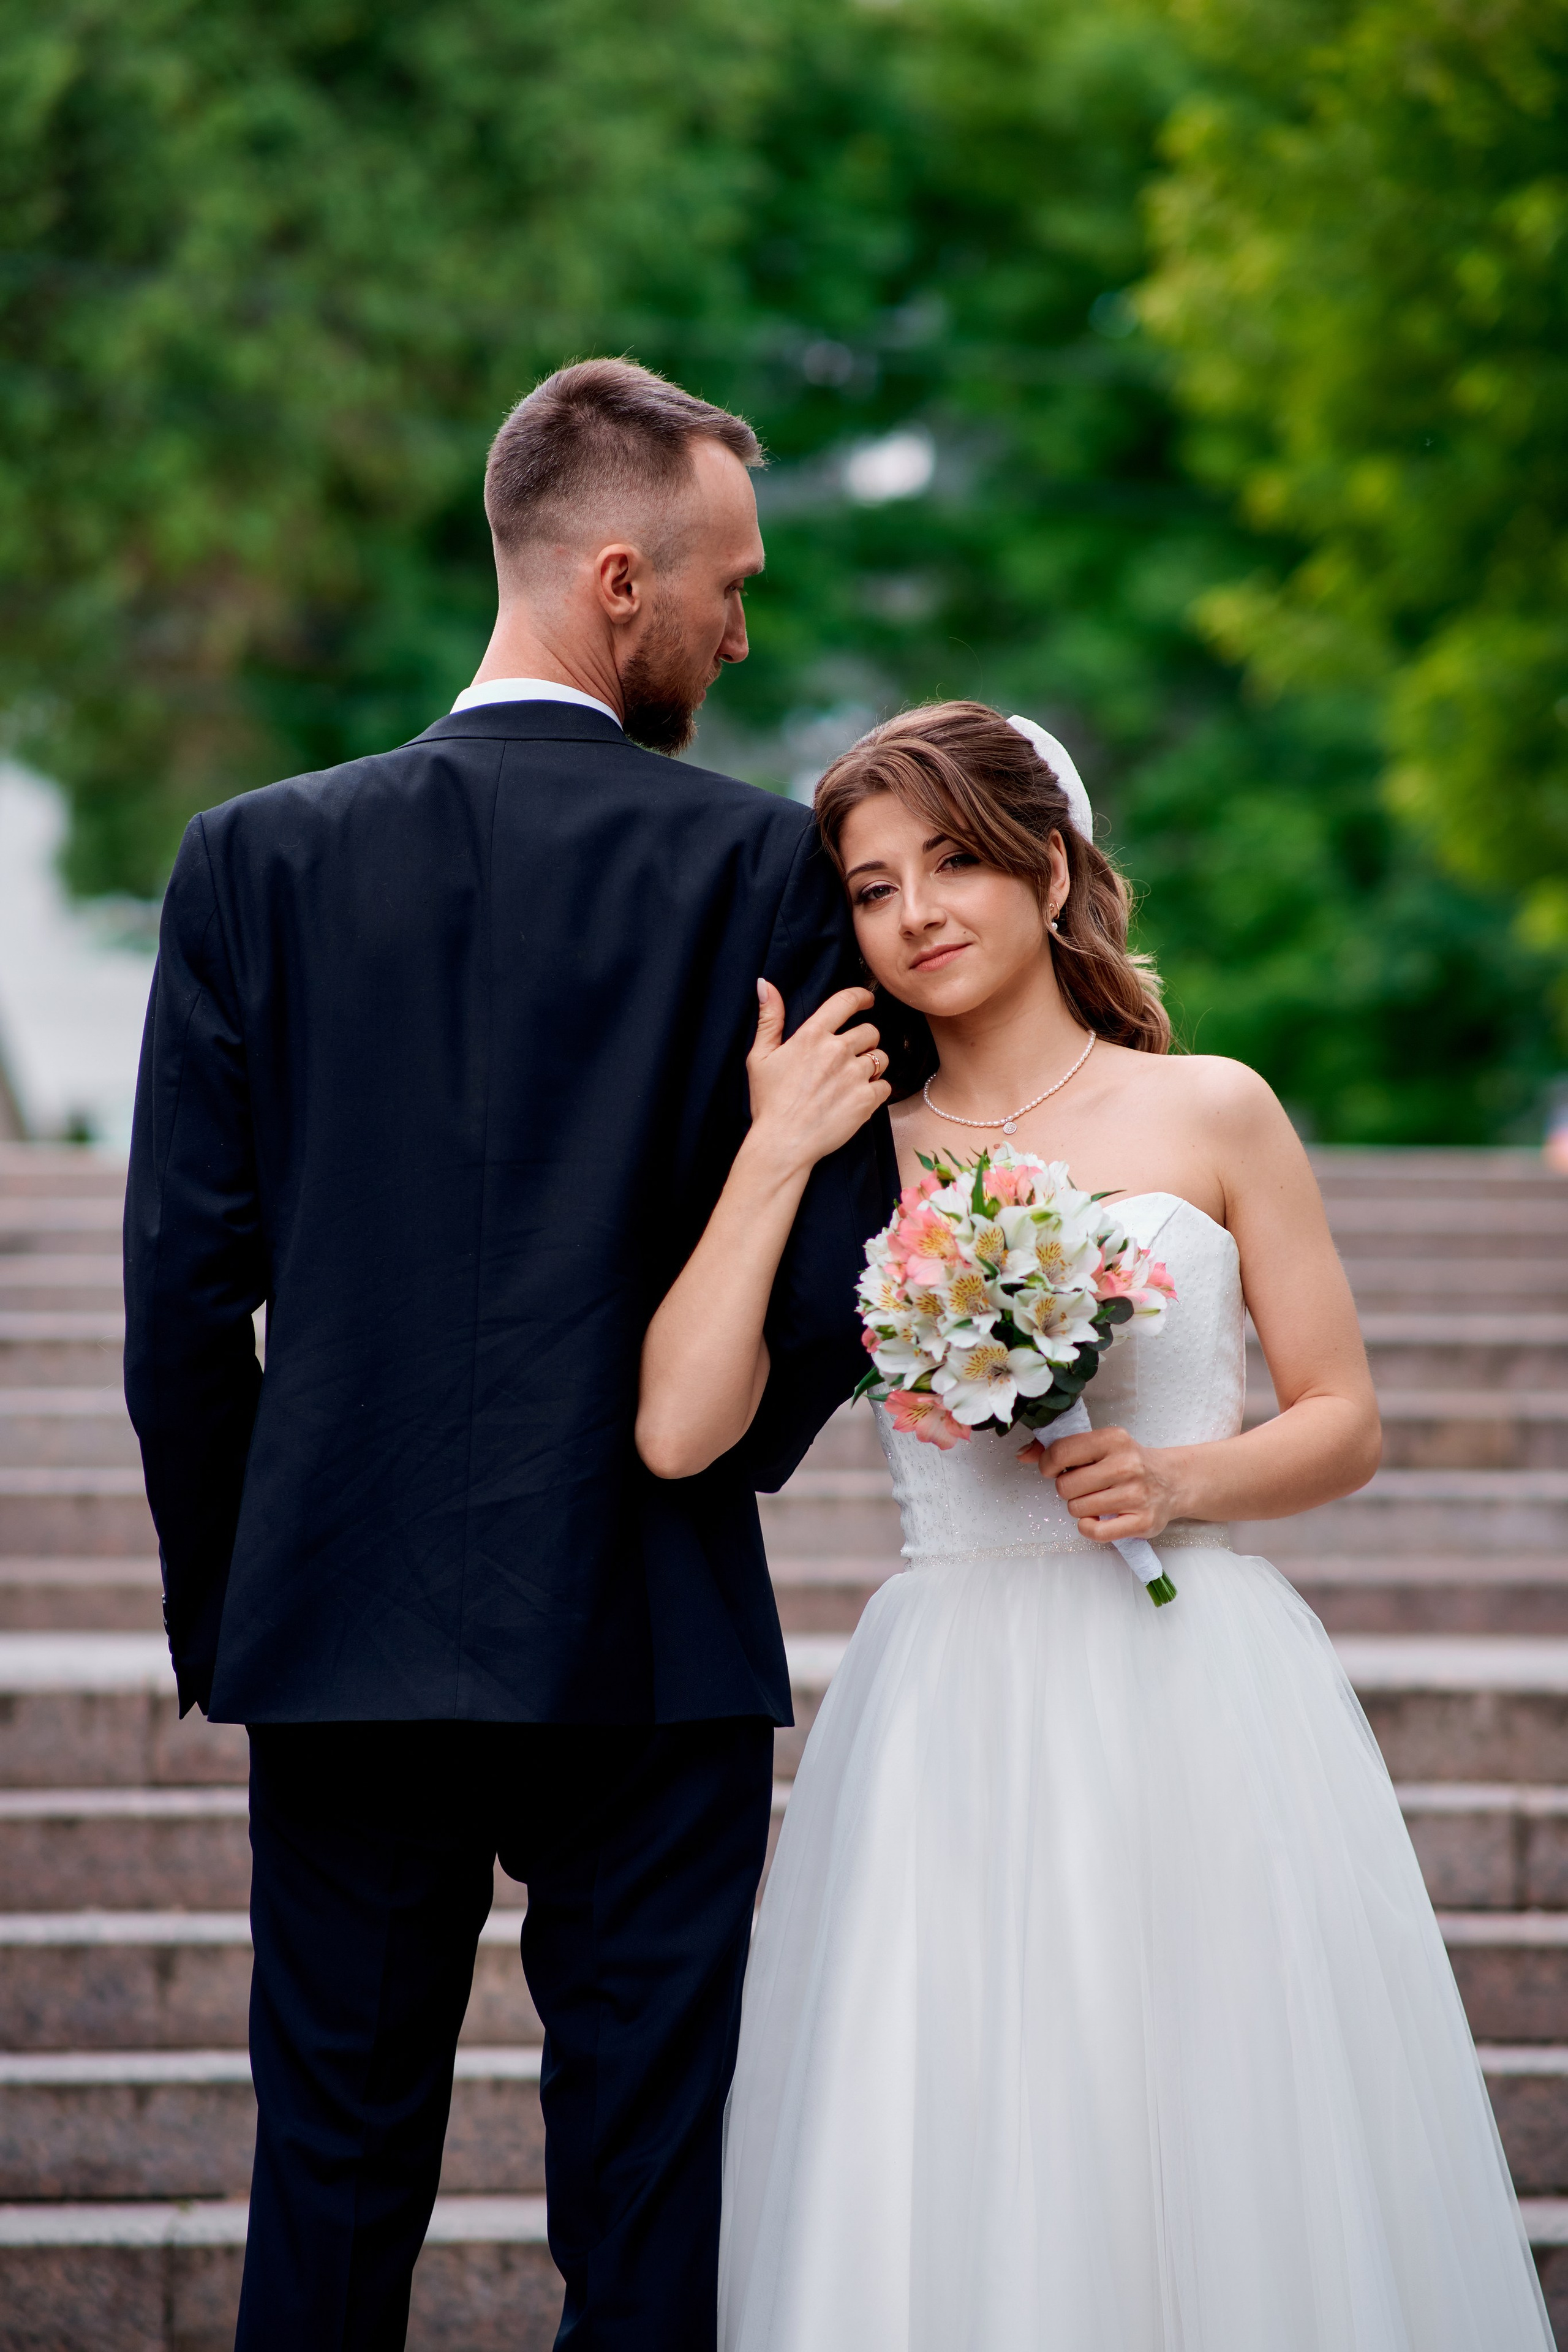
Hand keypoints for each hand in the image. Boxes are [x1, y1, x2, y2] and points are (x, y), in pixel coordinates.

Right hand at [746, 980, 890, 1173]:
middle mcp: (837, 1051)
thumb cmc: (769, 1101)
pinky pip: (885, 1086)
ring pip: (882, 1058)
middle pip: (870, 1031)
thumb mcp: (760, 1057)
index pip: (846, 1001)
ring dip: (873, 1066)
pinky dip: (876, 1091)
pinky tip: (857, 1099)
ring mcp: (854, 1075)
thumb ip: (769, 1019)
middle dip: (865, 1041)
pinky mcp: (866, 1100)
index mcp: (812, 1035)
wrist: (783, 1143)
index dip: (862, 997)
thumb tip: (765, 985)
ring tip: (854, 1080)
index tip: (867, 1001)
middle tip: (851, 1057)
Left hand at [1030, 1424, 1182, 1540]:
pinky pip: (1095, 1532)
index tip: (1055, 1469)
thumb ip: (1061, 1447)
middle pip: (1065, 1486)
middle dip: (1068, 1489)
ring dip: (1080, 1508)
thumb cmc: (1127, 1463)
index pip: (1061, 1452)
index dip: (1048, 1464)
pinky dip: (1089, 1528)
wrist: (1172, 1482)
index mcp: (1114, 1439)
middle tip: (1084, 1486)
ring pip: (1077, 1509)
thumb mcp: (1100, 1446)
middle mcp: (1127, 1465)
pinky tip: (1098, 1518)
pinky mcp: (1143, 1522)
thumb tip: (1023, 1454)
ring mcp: (1137, 1495)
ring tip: (1096, 1500)